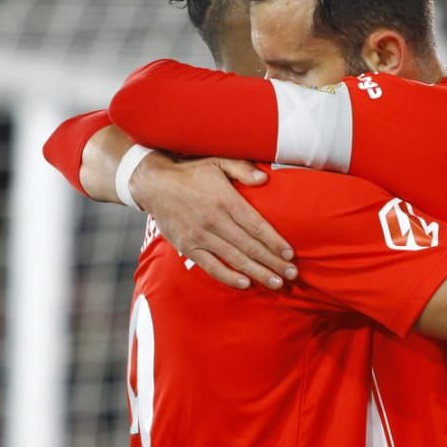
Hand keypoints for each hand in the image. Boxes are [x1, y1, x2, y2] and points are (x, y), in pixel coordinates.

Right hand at [129, 154, 297, 290]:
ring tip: (276, 283)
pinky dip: (228, 277)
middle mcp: (214, 221)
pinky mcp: (188, 247)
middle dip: (272, 262)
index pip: (256, 226)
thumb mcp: (217, 161)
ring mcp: (200, 236)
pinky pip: (211, 266)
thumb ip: (242, 168)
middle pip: (249, 246)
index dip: (274, 241)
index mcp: (225, 200)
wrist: (154, 184)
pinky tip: (245, 284)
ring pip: (234, 259)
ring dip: (257, 273)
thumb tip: (264, 179)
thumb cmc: (191, 172)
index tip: (290, 254)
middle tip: (292, 274)